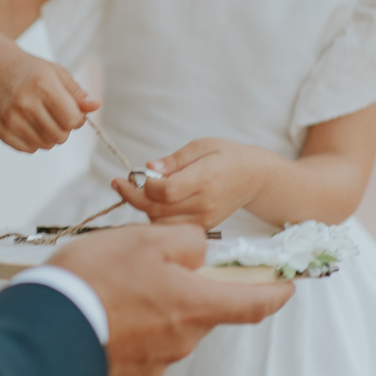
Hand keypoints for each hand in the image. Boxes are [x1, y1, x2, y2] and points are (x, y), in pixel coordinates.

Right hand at [0, 46, 99, 152]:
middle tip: (56, 115)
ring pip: (45, 145)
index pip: (72, 120)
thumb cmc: (31, 71)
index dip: (77, 119)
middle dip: (64, 129)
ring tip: (42, 118)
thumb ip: (77, 93)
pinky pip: (27, 149)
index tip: (71, 112)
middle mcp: (25, 103)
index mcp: (43, 85)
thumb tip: (96, 106)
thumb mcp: (58, 74)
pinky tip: (29, 124)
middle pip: (60, 136)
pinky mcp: (0, 130)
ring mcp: (10, 118)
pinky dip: (33, 141)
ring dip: (49, 136)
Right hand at [48, 224, 293, 375]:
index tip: (288, 286)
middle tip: (158, 262)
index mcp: (195, 305)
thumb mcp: (146, 239)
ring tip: (121, 281)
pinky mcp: (130, 372)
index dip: (274, 293)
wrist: (48, 327)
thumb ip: (186, 241)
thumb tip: (200, 251)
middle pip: (204, 309)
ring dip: (159, 303)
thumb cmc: (96, 280)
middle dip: (190, 287)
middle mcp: (183, 339)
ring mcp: (156, 360)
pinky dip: (136, 324)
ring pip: (172, 324)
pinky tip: (110, 306)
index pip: (252, 303)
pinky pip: (145, 342)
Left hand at [111, 138, 270, 229]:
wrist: (254, 177)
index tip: (131, 175)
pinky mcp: (204, 228)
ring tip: (137, 192)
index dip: (145, 185)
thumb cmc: (226, 156)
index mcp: (205, 179)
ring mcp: (205, 219)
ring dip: (144, 210)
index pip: (166, 191)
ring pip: (162, 223)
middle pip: (159, 210)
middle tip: (120, 184)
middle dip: (134, 198)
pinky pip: (172, 228)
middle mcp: (205, 204)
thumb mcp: (201, 146)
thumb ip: (174, 160)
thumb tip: (149, 167)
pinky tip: (153, 203)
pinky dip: (157, 218)